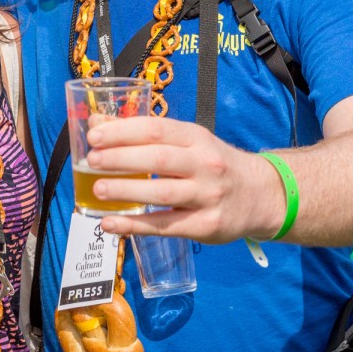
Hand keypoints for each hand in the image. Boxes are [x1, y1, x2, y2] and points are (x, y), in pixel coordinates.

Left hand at [81, 116, 279, 243]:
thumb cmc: (214, 165)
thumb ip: (147, 135)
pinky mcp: (206, 226)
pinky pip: (165, 226)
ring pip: (161, 193)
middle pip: (158, 159)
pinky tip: (109, 223)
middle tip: (91, 161)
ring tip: (97, 189)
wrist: (261, 195)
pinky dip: (134, 225)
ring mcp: (208, 196)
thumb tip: (96, 125)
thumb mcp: (189, 142)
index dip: (122, 131)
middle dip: (120, 158)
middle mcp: (205, 164)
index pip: (156, 129)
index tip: (94, 136)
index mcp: (197, 138)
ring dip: (125, 190)